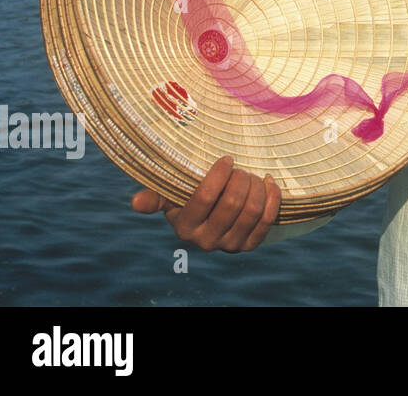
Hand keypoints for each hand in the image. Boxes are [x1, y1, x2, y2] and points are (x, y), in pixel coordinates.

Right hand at [131, 155, 280, 252]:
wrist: (213, 217)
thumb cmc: (189, 198)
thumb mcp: (171, 195)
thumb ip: (155, 196)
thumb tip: (135, 202)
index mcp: (184, 227)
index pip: (205, 198)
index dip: (219, 175)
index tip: (226, 160)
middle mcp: (206, 242)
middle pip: (232, 203)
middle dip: (240, 179)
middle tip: (240, 168)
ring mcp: (230, 246)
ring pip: (252, 210)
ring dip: (256, 186)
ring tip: (251, 175)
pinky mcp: (250, 245)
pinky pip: (267, 220)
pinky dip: (272, 197)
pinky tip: (268, 183)